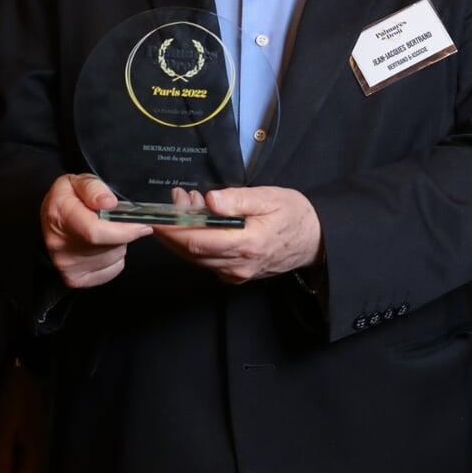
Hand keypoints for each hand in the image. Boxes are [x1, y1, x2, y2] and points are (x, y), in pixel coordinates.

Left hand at [0, 360, 45, 472]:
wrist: (21, 370)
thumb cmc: (12, 399)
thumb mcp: (3, 429)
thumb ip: (2, 458)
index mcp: (35, 451)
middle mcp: (40, 449)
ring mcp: (38, 439)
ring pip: (22, 465)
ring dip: (6, 466)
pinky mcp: (32, 431)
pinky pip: (22, 453)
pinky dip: (9, 455)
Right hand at [40, 174, 151, 287]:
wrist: (50, 220)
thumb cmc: (67, 199)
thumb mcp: (78, 181)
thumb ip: (94, 188)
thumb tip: (109, 203)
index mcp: (61, 216)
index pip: (96, 231)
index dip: (124, 230)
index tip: (142, 225)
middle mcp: (60, 244)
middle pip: (110, 245)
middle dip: (123, 233)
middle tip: (116, 221)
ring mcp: (66, 265)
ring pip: (114, 258)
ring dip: (117, 245)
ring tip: (105, 231)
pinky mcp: (74, 279)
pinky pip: (111, 270)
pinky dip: (113, 259)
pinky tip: (102, 246)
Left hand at [152, 186, 321, 283]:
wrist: (314, 240)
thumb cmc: (293, 214)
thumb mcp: (269, 198)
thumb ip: (238, 199)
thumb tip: (210, 199)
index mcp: (247, 244)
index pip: (198, 241)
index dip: (173, 230)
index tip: (157, 216)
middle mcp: (238, 265)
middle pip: (191, 251)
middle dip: (174, 227)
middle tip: (175, 199)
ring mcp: (236, 273)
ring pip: (197, 257)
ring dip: (183, 234)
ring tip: (187, 204)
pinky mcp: (235, 275)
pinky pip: (207, 261)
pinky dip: (196, 243)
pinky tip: (200, 222)